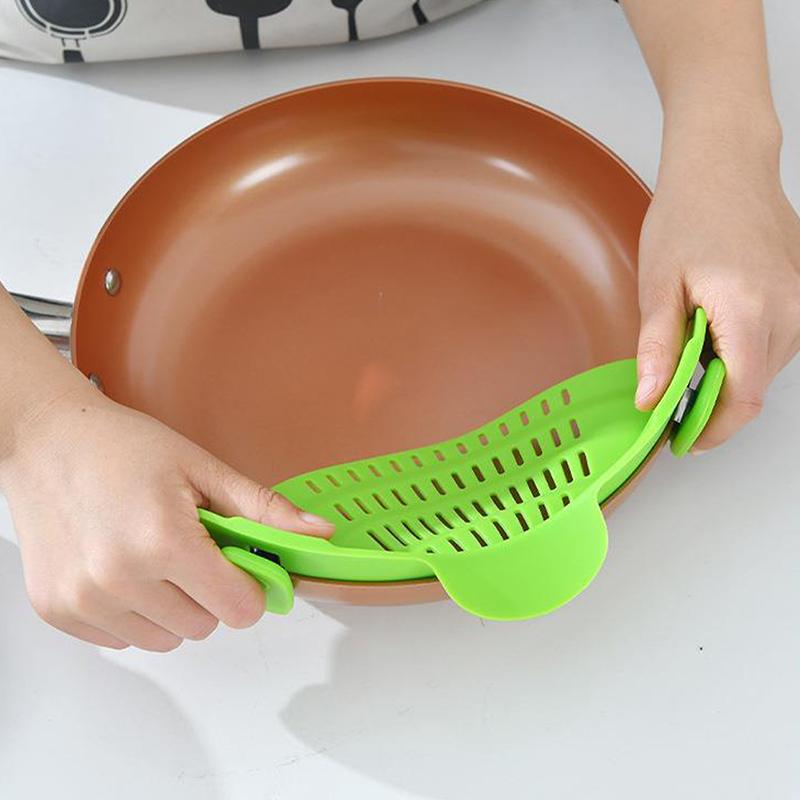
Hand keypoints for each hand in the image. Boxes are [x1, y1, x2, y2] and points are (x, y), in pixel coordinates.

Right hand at [0, 385, 333, 650]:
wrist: (47, 439)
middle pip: (204, 626)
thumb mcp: (203, 469)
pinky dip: (135, 612)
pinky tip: (123, 566)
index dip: (249, 586)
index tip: (242, 564)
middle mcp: (118, 579)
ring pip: (165, 639)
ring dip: (173, 607)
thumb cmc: (122, 447)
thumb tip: (318, 534)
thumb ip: (264, 509)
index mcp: (163, 540)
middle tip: (190, 546)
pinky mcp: (59, 611)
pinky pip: (124, 639)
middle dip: (210, 591)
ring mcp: (84, 600)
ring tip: (153, 554)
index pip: (237, 609)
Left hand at [634, 132, 799, 450]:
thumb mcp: (658, 285)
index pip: (743, 398)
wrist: (726, 165)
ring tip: (686, 358)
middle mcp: (789, 312)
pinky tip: (711, 335)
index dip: (712, 428)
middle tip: (669, 402)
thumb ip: (657, 347)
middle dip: (713, 407)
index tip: (682, 440)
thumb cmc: (688, 214)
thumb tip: (650, 398)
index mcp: (750, 312)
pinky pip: (774, 344)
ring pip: (765, 369)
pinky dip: (742, 354)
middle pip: (755, 389)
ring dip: (726, 379)